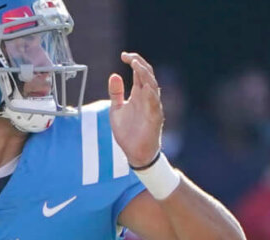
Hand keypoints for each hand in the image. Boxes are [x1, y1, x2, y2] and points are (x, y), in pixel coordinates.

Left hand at [108, 52, 161, 168]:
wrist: (135, 153)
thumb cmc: (128, 132)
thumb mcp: (116, 109)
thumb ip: (116, 93)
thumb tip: (114, 75)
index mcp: (139, 94)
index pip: (140, 72)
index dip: (133, 61)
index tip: (123, 55)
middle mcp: (147, 97)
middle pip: (148, 74)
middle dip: (140, 63)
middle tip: (129, 56)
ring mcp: (152, 107)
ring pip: (153, 85)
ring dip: (145, 74)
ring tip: (136, 65)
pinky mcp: (155, 118)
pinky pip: (155, 103)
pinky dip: (151, 93)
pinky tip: (145, 86)